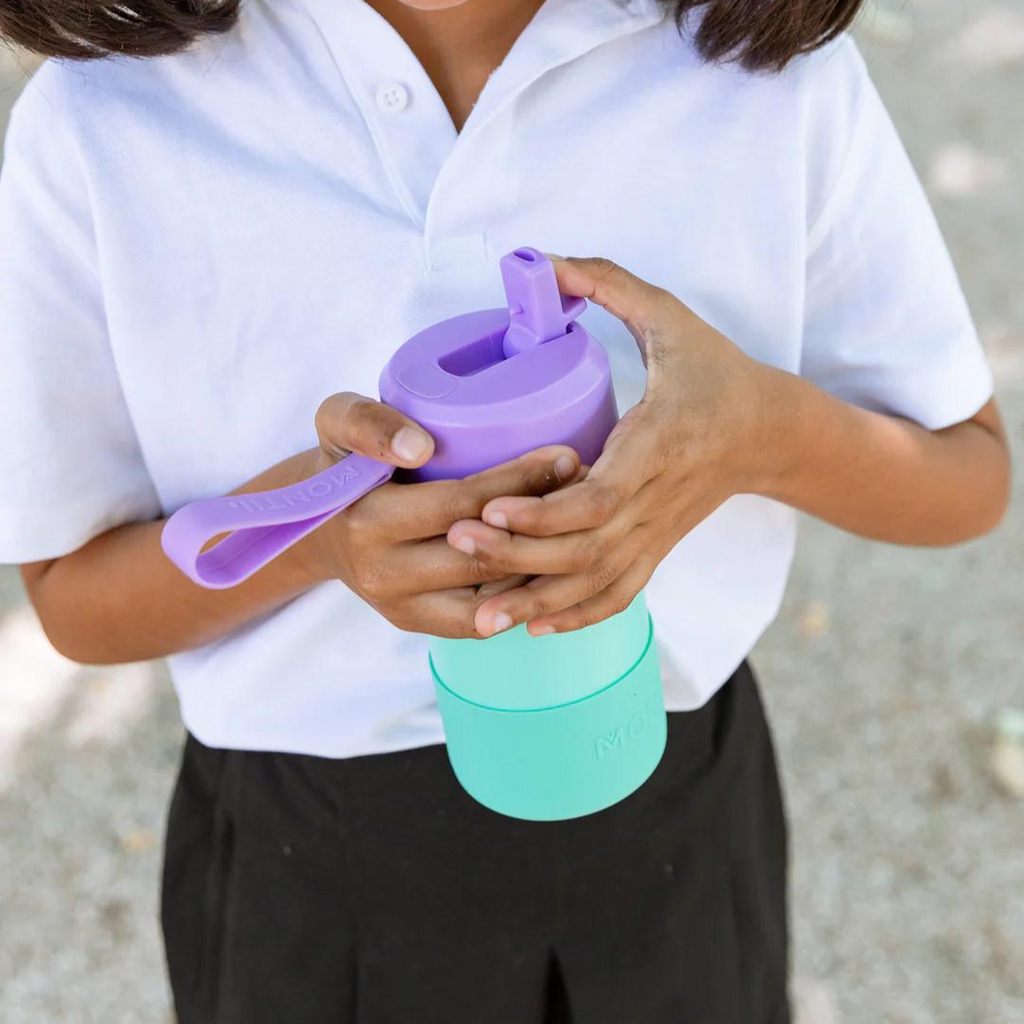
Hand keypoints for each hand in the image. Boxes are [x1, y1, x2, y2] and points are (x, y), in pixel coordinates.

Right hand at [301, 392, 579, 637]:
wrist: (320, 522)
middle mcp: (381, 574)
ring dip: (541, 564)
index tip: (566, 456)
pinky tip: (551, 563)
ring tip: (582, 524)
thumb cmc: (343, 461)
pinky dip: (519, 595)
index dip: (518, 483)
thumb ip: (367, 423)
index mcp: (365, 521)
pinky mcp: (415, 623)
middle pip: (483, 553)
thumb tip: (418, 447)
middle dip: (543, 522)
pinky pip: (480, 620)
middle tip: (589, 488)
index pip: (460, 505)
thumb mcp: (337, 423)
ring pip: (491, 598)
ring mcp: (400, 607)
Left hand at [445, 257, 769, 637]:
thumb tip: (538, 260)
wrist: (770, 431)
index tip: (490, 506)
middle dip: (518, 556)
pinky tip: (532, 624)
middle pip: (586, 550)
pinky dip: (575, 616)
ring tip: (479, 613)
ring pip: (595, 583)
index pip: (600, 496)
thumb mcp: (670, 317)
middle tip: (457, 542)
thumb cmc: (715, 371)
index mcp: (661, 443)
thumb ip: (607, 283)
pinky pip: (617, 595)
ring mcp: (658, 532)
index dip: (544, 512)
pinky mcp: (657, 549)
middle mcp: (658, 499)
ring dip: (537, 600)